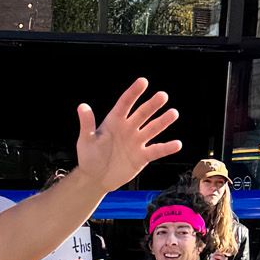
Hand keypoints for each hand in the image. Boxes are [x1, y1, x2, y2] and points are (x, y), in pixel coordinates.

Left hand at [74, 77, 182, 193]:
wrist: (96, 178)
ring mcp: (137, 142)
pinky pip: (156, 150)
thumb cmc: (89, 157)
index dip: (134, 92)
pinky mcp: (142, 156)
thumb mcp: (85, 140)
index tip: (143, 82)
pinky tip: (177, 144)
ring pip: (153, 128)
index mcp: (114, 121)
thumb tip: (82, 107)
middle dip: (152, 104)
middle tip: (162, 96)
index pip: (125, 103)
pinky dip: (167, 148)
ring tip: (173, 113)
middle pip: (143, 113)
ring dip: (163, 121)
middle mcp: (128, 128)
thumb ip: (87, 123)